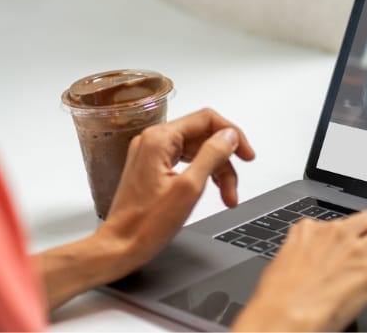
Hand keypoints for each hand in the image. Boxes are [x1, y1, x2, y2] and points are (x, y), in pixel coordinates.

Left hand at [35, 109, 255, 311]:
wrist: (120, 246)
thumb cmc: (146, 224)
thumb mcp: (189, 188)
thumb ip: (212, 155)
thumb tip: (229, 136)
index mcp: (159, 139)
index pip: (206, 119)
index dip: (232, 134)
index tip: (246, 154)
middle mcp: (152, 141)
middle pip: (203, 137)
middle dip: (224, 162)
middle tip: (234, 187)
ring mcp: (150, 154)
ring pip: (196, 151)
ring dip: (216, 172)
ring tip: (227, 197)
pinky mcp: (151, 168)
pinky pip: (184, 162)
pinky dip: (201, 175)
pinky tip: (210, 191)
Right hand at [232, 211, 366, 331]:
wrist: (281, 318)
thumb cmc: (275, 302)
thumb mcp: (281, 267)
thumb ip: (299, 256)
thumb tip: (305, 266)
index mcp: (310, 231)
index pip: (340, 222)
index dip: (351, 235)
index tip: (355, 244)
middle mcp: (337, 234)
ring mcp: (357, 252)